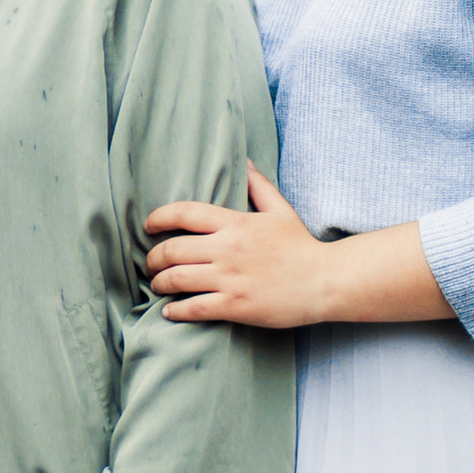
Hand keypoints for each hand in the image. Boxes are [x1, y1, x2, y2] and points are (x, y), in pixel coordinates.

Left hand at [144, 164, 330, 327]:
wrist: (325, 282)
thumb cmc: (301, 246)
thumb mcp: (280, 210)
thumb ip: (258, 185)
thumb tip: (245, 161)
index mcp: (236, 223)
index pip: (185, 213)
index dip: (159, 218)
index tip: (148, 226)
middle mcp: (228, 249)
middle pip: (172, 249)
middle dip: (153, 258)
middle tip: (151, 264)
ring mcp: (231, 279)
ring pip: (177, 279)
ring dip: (160, 283)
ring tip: (158, 285)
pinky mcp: (236, 306)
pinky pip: (194, 308)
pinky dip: (175, 311)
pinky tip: (170, 311)